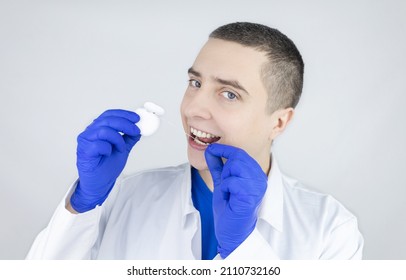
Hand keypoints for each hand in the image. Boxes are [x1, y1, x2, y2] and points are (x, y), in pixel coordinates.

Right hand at [70, 109, 140, 212]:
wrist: (99, 183)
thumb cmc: (106, 166)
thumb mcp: (123, 149)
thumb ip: (129, 139)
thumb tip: (139, 129)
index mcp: (98, 129)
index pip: (109, 114)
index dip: (124, 114)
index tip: (137, 118)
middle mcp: (90, 132)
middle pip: (108, 120)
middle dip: (125, 124)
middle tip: (136, 130)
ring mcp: (85, 141)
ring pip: (104, 130)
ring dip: (117, 139)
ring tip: (121, 148)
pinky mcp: (84, 151)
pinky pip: (98, 144)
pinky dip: (108, 148)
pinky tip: (108, 154)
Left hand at [205, 143, 267, 257]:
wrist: (231, 232)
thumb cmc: (229, 209)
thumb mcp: (221, 182)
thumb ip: (218, 166)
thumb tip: (211, 149)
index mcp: (255, 173)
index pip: (240, 153)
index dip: (224, 149)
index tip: (211, 149)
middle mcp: (260, 178)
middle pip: (237, 158)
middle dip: (225, 170)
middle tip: (225, 186)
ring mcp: (258, 186)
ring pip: (235, 167)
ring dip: (225, 180)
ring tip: (228, 193)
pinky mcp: (252, 195)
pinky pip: (232, 181)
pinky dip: (225, 189)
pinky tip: (229, 199)